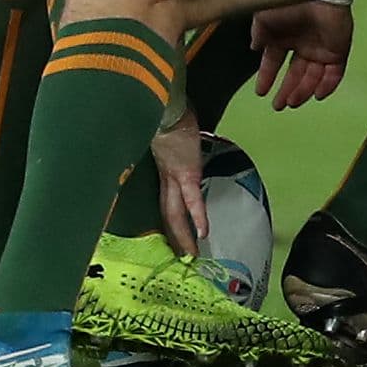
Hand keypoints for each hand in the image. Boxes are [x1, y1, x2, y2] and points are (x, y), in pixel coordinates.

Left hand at [150, 112, 207, 257]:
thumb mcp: (164, 134)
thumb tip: (173, 142)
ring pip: (177, 213)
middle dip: (176, 239)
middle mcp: (167, 180)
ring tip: (190, 255)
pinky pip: (192, 199)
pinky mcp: (186, 172)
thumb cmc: (166, 114)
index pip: (165, 205)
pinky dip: (198, 217)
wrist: (165, 106)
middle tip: (182, 260)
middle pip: (169, 215)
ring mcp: (176, 178)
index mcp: (163, 172)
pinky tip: (203, 233)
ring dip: (183, 236)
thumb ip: (169, 143)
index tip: (175, 242)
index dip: (170, 224)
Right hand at [249, 0, 353, 109]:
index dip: (267, 77)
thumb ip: (259, 34)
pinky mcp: (338, 49)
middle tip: (279, 106)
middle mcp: (302, 44)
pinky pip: (335, 72)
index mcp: (283, 36)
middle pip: (295, 74)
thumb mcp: (263, 17)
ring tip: (292, 102)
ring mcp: (321, 48)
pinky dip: (327, 85)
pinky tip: (317, 95)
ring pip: (313, 76)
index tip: (260, 92)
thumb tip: (255, 48)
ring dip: (303, 91)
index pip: (274, 62)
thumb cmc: (287, 0)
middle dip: (287, 90)